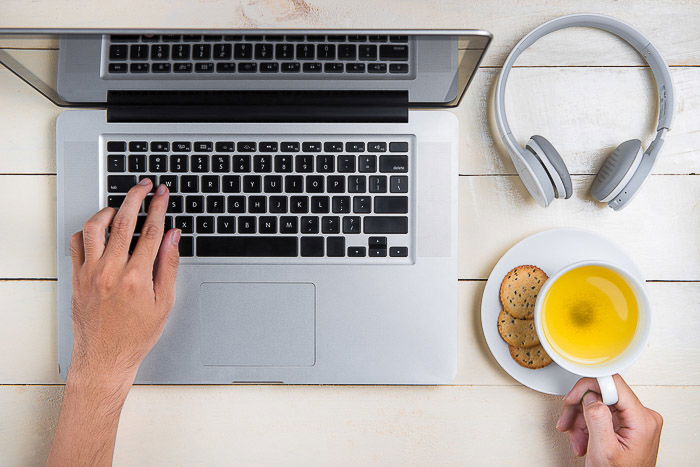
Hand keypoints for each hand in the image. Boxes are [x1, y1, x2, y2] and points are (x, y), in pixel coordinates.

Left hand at [69, 178, 179, 382]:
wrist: (105, 357)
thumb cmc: (136, 335)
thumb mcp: (164, 303)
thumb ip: (168, 265)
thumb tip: (173, 237)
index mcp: (135, 277)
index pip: (151, 232)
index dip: (159, 208)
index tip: (163, 194)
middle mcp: (110, 271)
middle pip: (123, 221)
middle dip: (136, 197)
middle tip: (145, 186)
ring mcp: (90, 273)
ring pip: (95, 227)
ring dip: (109, 210)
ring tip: (121, 204)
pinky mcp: (77, 277)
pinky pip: (77, 244)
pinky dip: (87, 231)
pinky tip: (99, 229)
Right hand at [556, 374, 662, 466]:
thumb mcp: (603, 450)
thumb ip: (597, 418)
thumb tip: (590, 395)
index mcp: (642, 420)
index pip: (614, 383)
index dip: (589, 386)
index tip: (573, 395)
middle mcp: (643, 416)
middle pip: (602, 395)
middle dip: (580, 409)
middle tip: (568, 422)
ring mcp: (636, 420)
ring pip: (598, 405)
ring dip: (581, 421)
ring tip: (577, 439)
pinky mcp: (628, 424)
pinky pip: (601, 414)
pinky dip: (588, 426)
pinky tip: (583, 439)